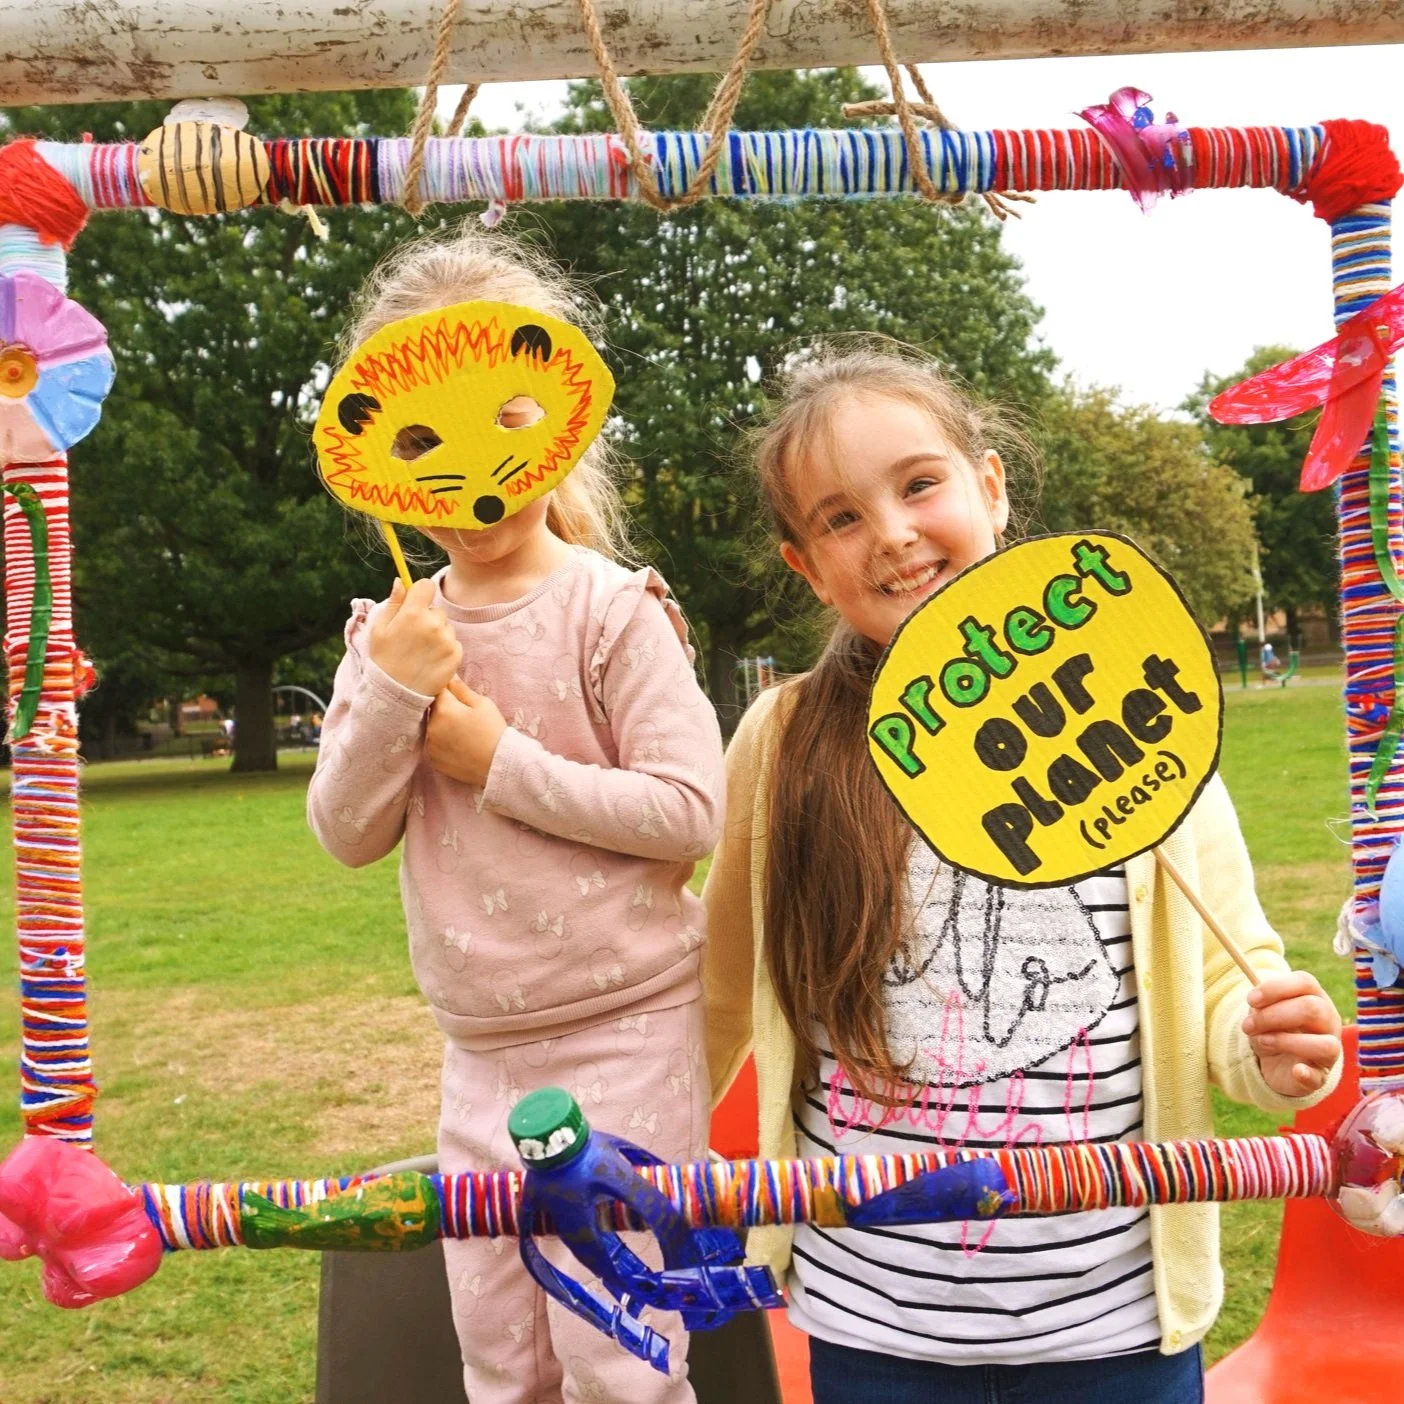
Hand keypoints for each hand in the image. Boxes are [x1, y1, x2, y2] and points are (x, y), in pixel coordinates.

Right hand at [368, 578, 461, 696]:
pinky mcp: (456, 654)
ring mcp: (447, 639)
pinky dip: (445, 649)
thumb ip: (393, 603)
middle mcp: (434, 623)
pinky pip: (453, 642)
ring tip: (421, 652)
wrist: (396, 693)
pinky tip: (430, 660)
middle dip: (427, 618)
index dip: (420, 593)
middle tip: (413, 637)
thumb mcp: (380, 629)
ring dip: (437, 634)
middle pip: (436, 609)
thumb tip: (400, 581)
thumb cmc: (384, 659)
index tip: (415, 604)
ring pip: (446, 627)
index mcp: (413, 613)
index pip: (426, 585)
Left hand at [426, 677, 507, 787]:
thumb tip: (449, 677)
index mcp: (444, 709)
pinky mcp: (433, 760)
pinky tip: (458, 745)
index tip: (457, 695)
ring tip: (461, 732)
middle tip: (464, 716)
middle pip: (433, 710)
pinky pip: (434, 744)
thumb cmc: (493, 731)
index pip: (438, 690)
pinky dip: (442, 742)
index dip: (448, 690)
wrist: (499, 763)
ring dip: (442, 726)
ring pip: (432, 727)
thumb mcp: (483, 704)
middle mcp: (431, 727)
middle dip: (444, 709)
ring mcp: (430, 745)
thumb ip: (462, 689)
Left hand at [1242, 971, 1342, 1096]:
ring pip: (1324, 1044)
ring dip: (1287, 1041)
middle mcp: (1328, 1022)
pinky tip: (1295, 1070)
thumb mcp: (1263, 1011)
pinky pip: (1319, 1077)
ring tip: (1262, 1041)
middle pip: (1312, 1008)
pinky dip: (1306, 1074)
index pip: (1305, 982)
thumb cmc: (1273, 1028)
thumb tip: (1254, 1000)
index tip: (1251, 1000)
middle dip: (1273, 1015)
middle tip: (1248, 1025)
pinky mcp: (1320, 1076)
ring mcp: (1329, 1051)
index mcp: (1315, 998)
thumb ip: (1260, 1002)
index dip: (1276, 988)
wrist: (1275, 1062)